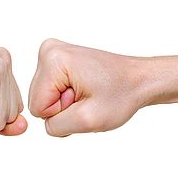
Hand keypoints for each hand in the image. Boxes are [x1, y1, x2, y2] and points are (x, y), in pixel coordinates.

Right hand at [28, 39, 151, 135]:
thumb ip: (56, 126)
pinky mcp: (57, 59)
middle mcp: (48, 50)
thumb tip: (45, 122)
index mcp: (53, 60)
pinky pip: (50, 91)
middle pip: (38, 100)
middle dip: (63, 107)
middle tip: (88, 98)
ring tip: (88, 93)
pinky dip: (68, 96)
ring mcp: (52, 53)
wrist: (139, 79)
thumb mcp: (88, 120)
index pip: (37, 107)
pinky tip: (85, 89)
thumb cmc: (120, 95)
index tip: (84, 100)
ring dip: (67, 103)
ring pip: (44, 97)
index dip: (62, 113)